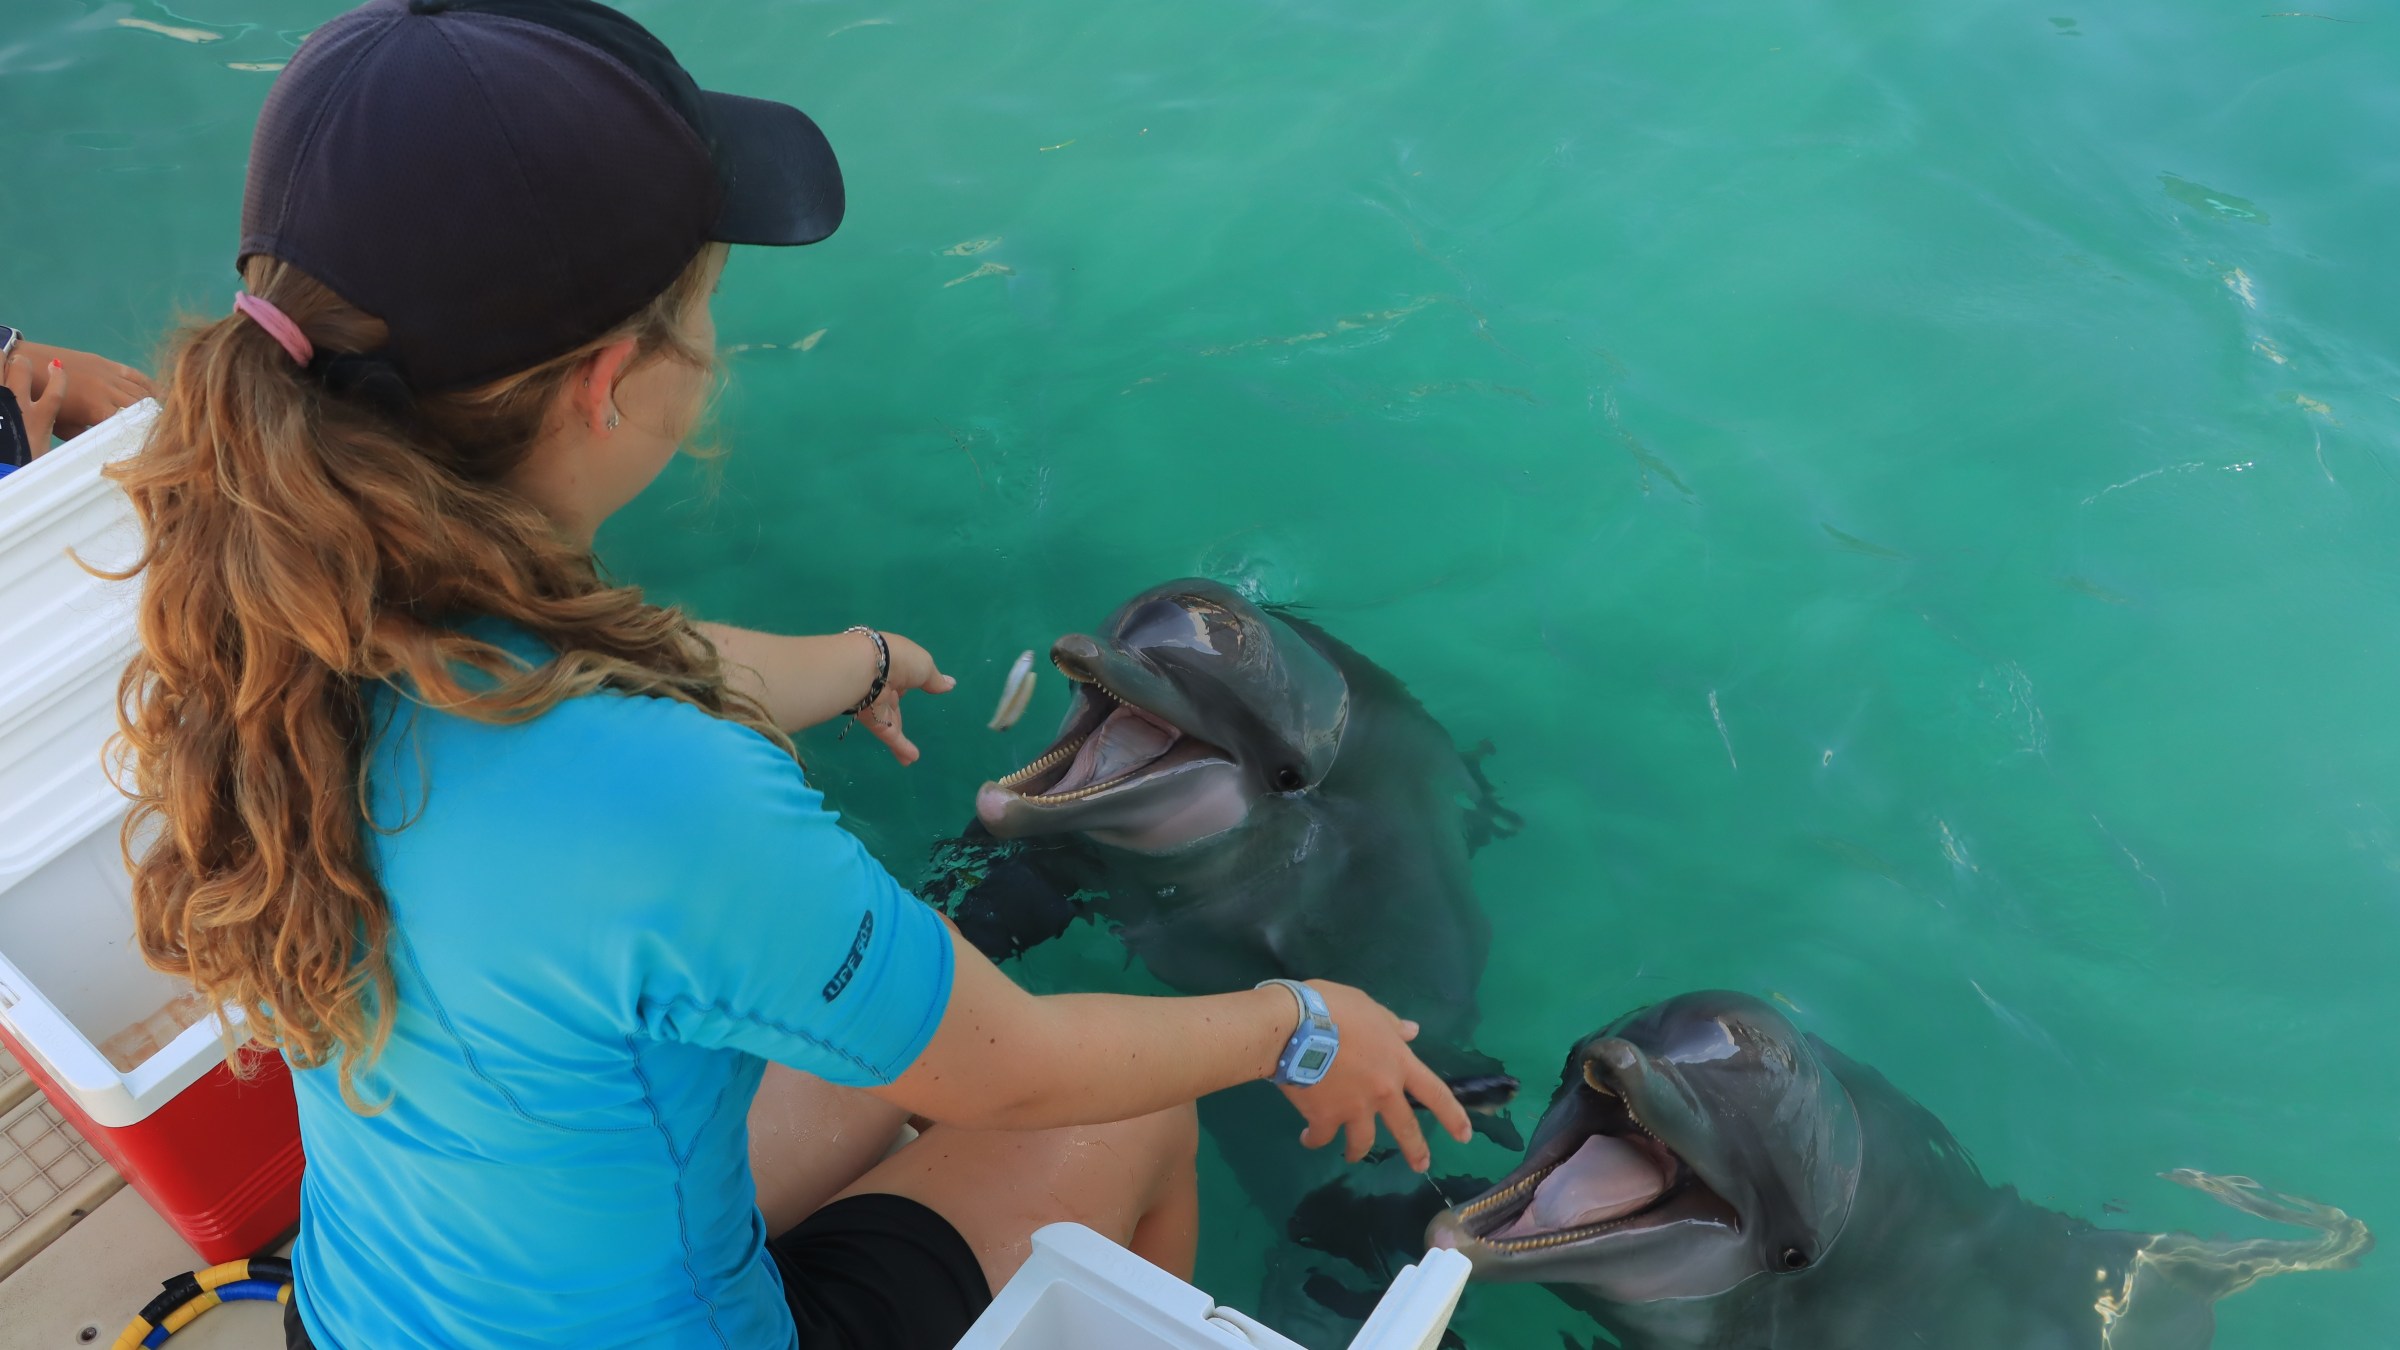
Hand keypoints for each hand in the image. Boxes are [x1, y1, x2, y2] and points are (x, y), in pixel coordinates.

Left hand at [2, 351, 67, 457]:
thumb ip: (48, 442)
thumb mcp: (41, 457)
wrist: (0, 467)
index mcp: (38, 418)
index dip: (58, 375)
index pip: (56, 388)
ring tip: (2, 364)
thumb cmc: (19, 467)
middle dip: (20, 363)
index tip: (56, 366)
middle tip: (18, 366)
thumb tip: (69, 439)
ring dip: (1, 360)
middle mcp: (17, 403)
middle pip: (21, 366)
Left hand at [19, 341, 155, 438]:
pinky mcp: (109, 364)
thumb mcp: (64, 427)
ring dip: (153, 405)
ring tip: (162, 417)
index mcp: (97, 410)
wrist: (31, 365)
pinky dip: (149, 385)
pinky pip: (136, 375)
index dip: (143, 436)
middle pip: (141, 409)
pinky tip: (158, 394)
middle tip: (161, 433)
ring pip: (141, 392)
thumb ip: (88, 435)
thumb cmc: (43, 401)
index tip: (153, 446)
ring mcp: (110, 376)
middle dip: (153, 421)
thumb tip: (106, 444)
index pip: (130, 427)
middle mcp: (108, 392)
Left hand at [853, 630, 955, 765]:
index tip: (918, 690)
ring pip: (890, 723)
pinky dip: (900, 746)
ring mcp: (876, 703)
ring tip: (910, 760)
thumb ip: (935, 680)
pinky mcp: (871, 719)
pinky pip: (888, 734)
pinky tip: (911, 759)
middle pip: (893, 703)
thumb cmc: (901, 660)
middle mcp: (882, 684)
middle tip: (903, 725)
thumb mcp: (925, 667)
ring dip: (900, 740)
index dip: (909, 684)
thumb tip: (950, 684)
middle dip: (897, 713)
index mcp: (894, 666)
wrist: (871, 667)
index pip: (901, 679)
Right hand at [1276, 981, 1471, 1171]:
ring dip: (1356, 1151)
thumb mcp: (1368, 1008)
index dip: (1452, 1115)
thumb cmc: (1332, 1007)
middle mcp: (1382, 1091)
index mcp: (1397, 1062)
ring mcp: (1354, 1108)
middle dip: (1415, 1149)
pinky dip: (1314, 1139)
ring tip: (1351, 1155)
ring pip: (1362, 1141)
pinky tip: (1307, 1137)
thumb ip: (1391, 1025)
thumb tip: (1412, 1031)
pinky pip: (1321, 1136)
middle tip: (1421, 1166)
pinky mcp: (1324, 1117)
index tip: (1465, 1135)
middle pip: (1405, 1127)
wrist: (1295, 1026)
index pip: (1434, 1092)